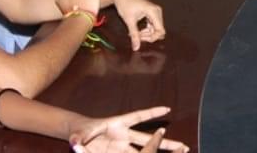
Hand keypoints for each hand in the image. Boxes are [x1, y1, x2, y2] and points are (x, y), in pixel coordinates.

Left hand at [68, 106, 187, 152]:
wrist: (80, 138)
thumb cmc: (81, 132)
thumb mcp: (80, 134)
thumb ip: (78, 139)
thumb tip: (73, 143)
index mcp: (118, 125)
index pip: (138, 117)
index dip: (152, 113)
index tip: (167, 109)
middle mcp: (125, 136)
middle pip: (148, 139)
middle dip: (165, 142)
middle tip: (183, 145)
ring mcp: (124, 147)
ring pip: (146, 150)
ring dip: (160, 152)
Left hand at [107, 0, 165, 50]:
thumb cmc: (125, 4)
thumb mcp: (129, 21)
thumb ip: (134, 35)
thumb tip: (136, 48)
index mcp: (154, 11)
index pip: (160, 30)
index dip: (152, 38)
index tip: (140, 38)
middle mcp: (157, 11)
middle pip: (158, 30)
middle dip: (148, 36)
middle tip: (136, 37)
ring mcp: (155, 12)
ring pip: (156, 29)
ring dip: (147, 34)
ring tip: (135, 33)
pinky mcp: (151, 13)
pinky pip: (153, 25)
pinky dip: (146, 30)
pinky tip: (137, 31)